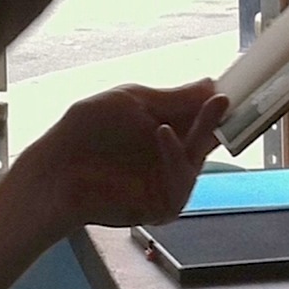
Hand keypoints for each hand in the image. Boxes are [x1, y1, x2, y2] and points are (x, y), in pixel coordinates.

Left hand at [28, 79, 225, 238]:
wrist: (57, 170)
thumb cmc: (85, 131)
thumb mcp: (131, 101)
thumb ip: (173, 98)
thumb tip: (211, 83)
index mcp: (165, 126)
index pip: (201, 115)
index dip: (217, 103)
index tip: (232, 85)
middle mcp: (170, 154)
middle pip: (208, 137)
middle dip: (219, 117)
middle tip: (228, 98)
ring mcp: (167, 181)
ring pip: (200, 158)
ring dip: (205, 131)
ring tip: (208, 108)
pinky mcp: (162, 205)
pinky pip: (182, 184)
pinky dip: (176, 158)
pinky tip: (164, 135)